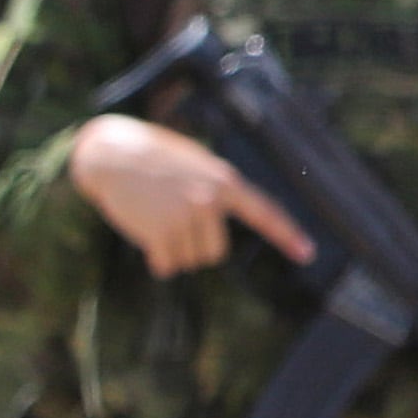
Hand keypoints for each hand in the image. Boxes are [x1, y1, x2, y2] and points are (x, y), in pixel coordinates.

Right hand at [69, 114, 311, 278]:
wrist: (111, 152)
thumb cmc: (151, 157)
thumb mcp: (194, 163)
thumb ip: (213, 189)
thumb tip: (214, 232)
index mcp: (223, 181)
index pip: (263, 212)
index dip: (286, 235)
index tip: (306, 254)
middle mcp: (209, 199)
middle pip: (215, 252)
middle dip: (194, 246)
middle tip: (172, 222)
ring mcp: (185, 216)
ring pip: (189, 260)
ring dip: (172, 251)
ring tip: (156, 221)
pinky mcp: (160, 231)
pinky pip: (166, 265)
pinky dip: (156, 259)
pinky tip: (145, 236)